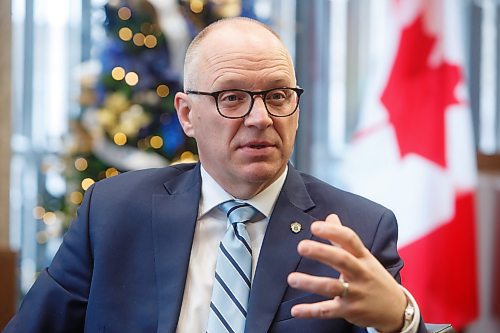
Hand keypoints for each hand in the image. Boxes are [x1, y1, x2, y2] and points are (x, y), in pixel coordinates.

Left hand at [287, 214, 406, 332]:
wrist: (396, 309)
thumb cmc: (374, 278)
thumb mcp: (363, 256)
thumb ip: (343, 238)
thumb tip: (330, 217)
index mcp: (363, 257)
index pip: (350, 239)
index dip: (333, 231)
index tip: (315, 226)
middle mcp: (360, 273)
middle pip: (341, 260)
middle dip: (321, 252)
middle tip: (302, 246)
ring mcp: (355, 293)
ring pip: (332, 286)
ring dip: (311, 283)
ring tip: (292, 278)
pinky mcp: (349, 311)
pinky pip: (328, 310)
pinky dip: (311, 311)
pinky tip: (295, 310)